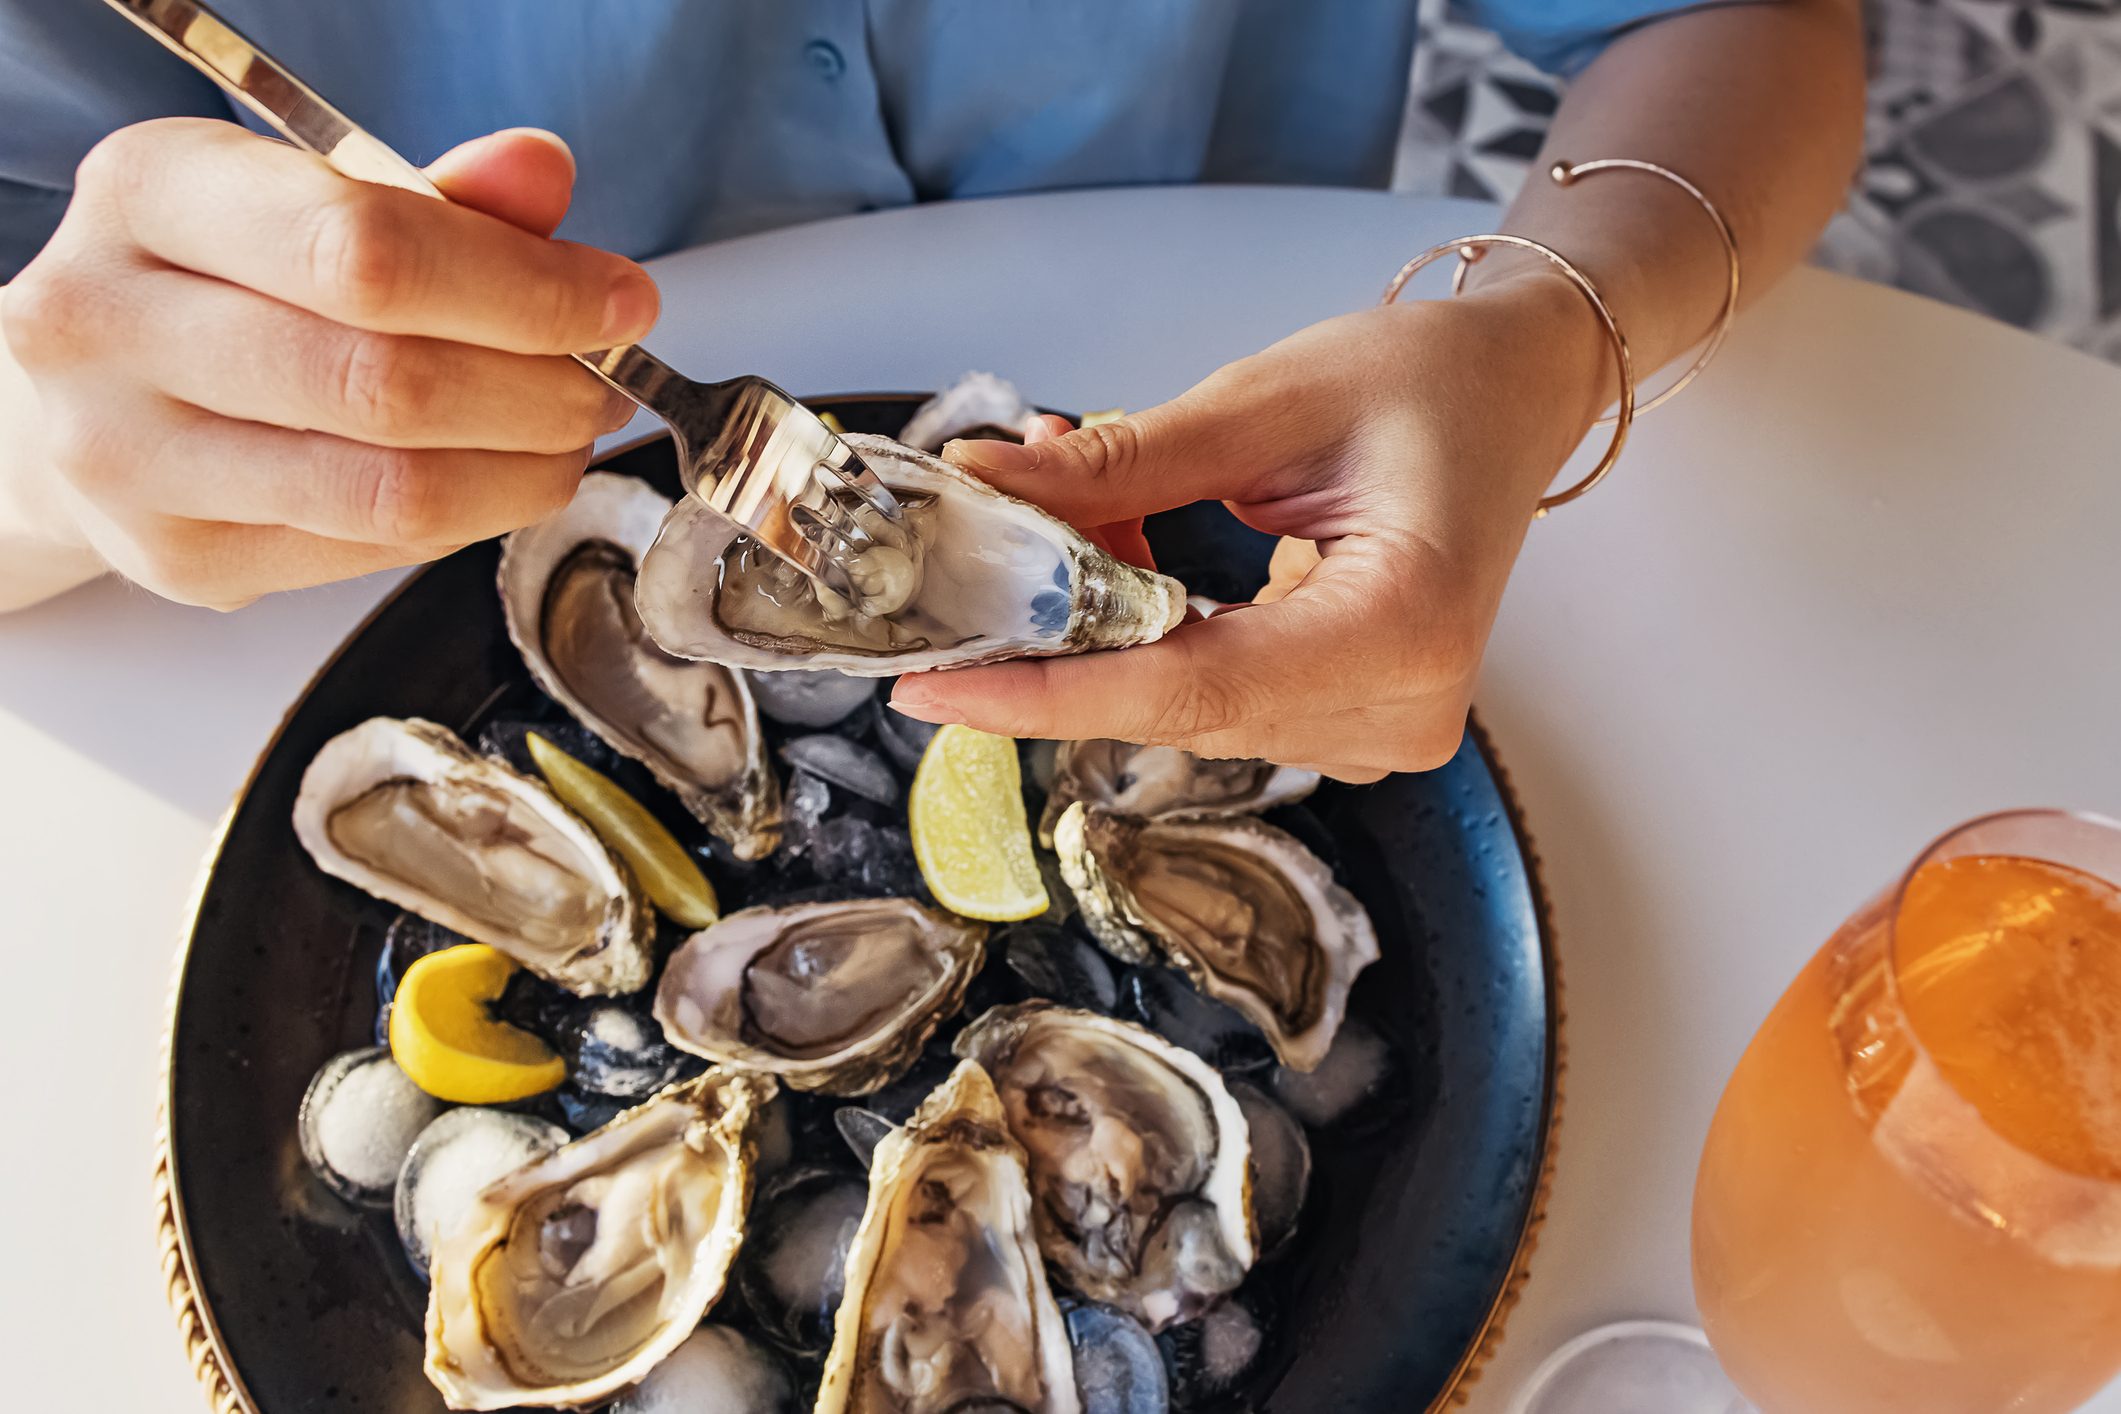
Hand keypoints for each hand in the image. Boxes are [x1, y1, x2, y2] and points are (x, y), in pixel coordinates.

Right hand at [0, 120, 656, 607]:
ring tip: (567, 436)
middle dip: (539, 390)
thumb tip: (541, 173)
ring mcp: (128, 456)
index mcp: (149, 194)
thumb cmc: (220, 281)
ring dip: (522, 470)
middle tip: (603, 385)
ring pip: (389, 489)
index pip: (368, 253)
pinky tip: (493, 478)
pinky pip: (370, 551)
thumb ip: (441, 196)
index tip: (615, 305)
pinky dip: (467, 518)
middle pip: (387, 383)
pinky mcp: (174, 556)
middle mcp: (108, 322)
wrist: (89, 387)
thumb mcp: (315, 197)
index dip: (523, 291)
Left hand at [889, 276, 1607, 780]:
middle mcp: (1400, 708)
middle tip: (975, 551)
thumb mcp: (1269, 400)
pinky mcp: (1356, 722)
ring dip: (1105, 624)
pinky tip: (1123, 556)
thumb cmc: (1428, 380)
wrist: (1516, 391)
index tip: (932, 689)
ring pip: (1184, 706)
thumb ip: (1124, 463)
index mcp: (1403, 626)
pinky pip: (1217, 696)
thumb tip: (985, 484)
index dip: (1048, 693)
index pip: (1189, 687)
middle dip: (1061, 634)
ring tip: (1074, 512)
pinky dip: (1151, 632)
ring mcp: (1382, 729)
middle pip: (1176, 705)